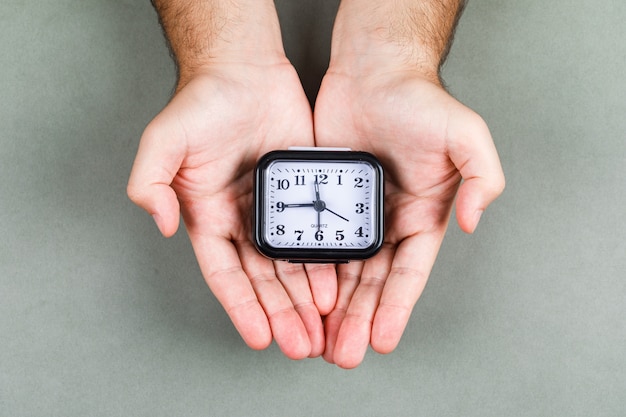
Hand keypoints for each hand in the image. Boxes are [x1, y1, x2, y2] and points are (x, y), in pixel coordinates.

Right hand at [127, 61, 336, 358]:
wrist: (244, 70)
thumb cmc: (202, 103)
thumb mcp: (163, 141)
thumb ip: (149, 183)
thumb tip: (158, 223)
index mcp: (209, 217)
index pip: (224, 274)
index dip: (241, 307)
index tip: (259, 337)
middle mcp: (242, 220)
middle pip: (263, 280)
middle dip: (280, 314)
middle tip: (301, 344)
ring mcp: (275, 208)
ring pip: (292, 264)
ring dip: (305, 299)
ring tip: (323, 328)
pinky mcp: (303, 192)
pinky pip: (316, 233)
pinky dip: (325, 262)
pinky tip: (338, 286)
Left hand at [314, 70, 504, 367]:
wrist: (373, 71)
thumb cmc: (420, 100)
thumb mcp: (465, 135)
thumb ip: (483, 177)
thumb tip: (476, 222)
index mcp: (422, 216)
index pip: (409, 272)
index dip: (397, 308)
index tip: (383, 340)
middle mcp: (389, 221)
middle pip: (372, 282)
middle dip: (359, 319)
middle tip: (344, 353)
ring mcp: (354, 213)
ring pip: (342, 271)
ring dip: (333, 307)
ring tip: (321, 339)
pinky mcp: (325, 199)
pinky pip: (315, 241)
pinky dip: (310, 272)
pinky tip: (300, 296)